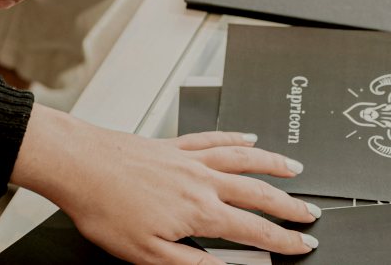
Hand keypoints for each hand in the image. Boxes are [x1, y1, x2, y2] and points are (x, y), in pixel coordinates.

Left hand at [12, 106, 320, 264]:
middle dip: (289, 204)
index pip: (253, 229)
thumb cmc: (105, 208)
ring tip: (295, 169)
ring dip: (273, 165)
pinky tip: (248, 137)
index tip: (304, 244)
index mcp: (199, 211)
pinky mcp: (172, 145)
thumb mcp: (148, 256)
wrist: (79, 165)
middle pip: (257, 192)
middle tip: (311, 212)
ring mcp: (188, 159)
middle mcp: (200, 180)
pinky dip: (235, 138)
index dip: (283, 239)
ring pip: (242, 159)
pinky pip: (213, 138)